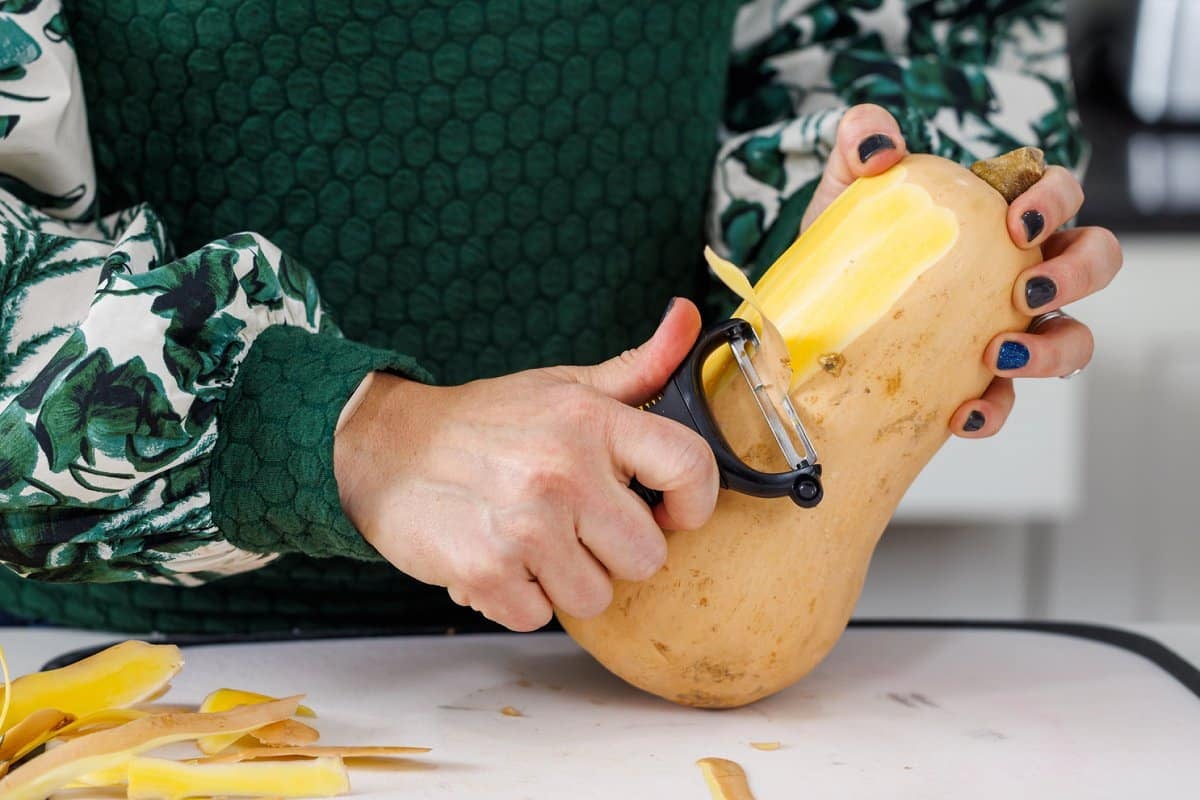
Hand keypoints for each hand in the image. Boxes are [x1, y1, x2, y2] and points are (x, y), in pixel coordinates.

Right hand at [333, 299, 719, 631]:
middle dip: (612, 551)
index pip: (689, 465)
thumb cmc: (484, 422)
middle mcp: (564, 469)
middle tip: (573, 524)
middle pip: (647, 556)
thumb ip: (636, 367)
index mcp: (592, 419)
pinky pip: (537, 615)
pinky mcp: (487, 570)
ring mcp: (526, 524)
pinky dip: (516, 598)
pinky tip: (497, 556)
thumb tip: (689, 317)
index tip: (670, 512)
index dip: (694, 501)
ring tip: (531, 540)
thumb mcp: (562, 385)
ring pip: (596, 597)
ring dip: (563, 580)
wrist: (384, 448)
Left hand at [801, 104, 1122, 437]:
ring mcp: (1011, 326)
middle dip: (1077, 275)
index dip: (1056, 204)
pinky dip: (994, 411)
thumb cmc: (850, 239)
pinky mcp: (980, 380)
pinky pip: (1008, 402)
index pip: (1059, 195)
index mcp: (1004, 215)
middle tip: (1024, 289)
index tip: (1017, 224)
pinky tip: (960, 415)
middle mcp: (1023, 268)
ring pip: (1074, 339)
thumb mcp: (846, 187)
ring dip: (1052, 351)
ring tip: (999, 356)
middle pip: (1095, 261)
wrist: (813, 309)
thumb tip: (878, 146)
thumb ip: (859, 142)